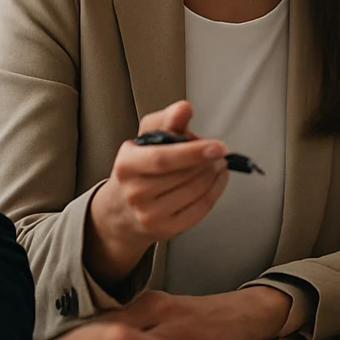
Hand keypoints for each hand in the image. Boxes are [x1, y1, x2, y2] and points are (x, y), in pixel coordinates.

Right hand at [85, 101, 229, 287]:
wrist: (120, 210)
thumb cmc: (139, 167)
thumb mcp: (146, 137)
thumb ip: (166, 120)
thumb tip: (183, 108)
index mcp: (127, 165)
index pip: (163, 159)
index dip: (193, 152)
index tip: (218, 146)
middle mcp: (135, 193)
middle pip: (184, 176)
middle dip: (208, 161)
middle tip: (218, 150)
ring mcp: (149, 216)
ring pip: (195, 193)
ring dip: (214, 174)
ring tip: (218, 162)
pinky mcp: (165, 230)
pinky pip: (200, 210)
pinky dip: (216, 191)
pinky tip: (218, 178)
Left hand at [103, 287, 292, 339]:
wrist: (246, 313)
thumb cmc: (206, 325)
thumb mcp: (168, 326)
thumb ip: (141, 339)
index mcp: (143, 304)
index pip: (103, 323)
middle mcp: (150, 304)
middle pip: (107, 330)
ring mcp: (167, 315)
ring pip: (127, 339)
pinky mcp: (184, 329)